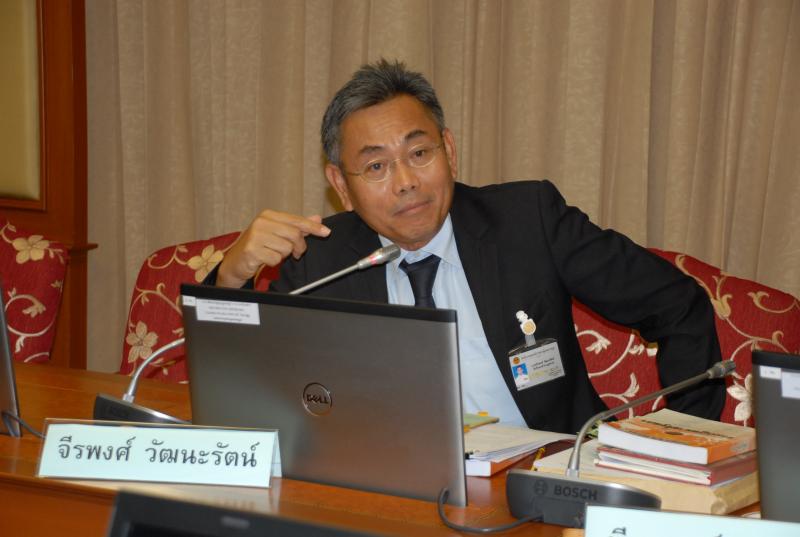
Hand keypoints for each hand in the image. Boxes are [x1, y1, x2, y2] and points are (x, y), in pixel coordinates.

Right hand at [216, 210, 330, 287]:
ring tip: (274, 253)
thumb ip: (297, 226)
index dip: (313, 227)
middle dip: (299, 247)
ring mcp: (256, 236)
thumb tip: (317, 218)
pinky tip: (265, 259)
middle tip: (296, 253)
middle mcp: (261, 222)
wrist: (235, 262)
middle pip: (294, 235)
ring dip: (284, 255)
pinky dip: (274, 262)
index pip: (296, 220)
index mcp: (268, 215)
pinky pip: (276, 258)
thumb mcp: (277, 232)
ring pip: (286, 248)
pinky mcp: (252, 250)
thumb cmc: (258, 246)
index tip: (326, 232)